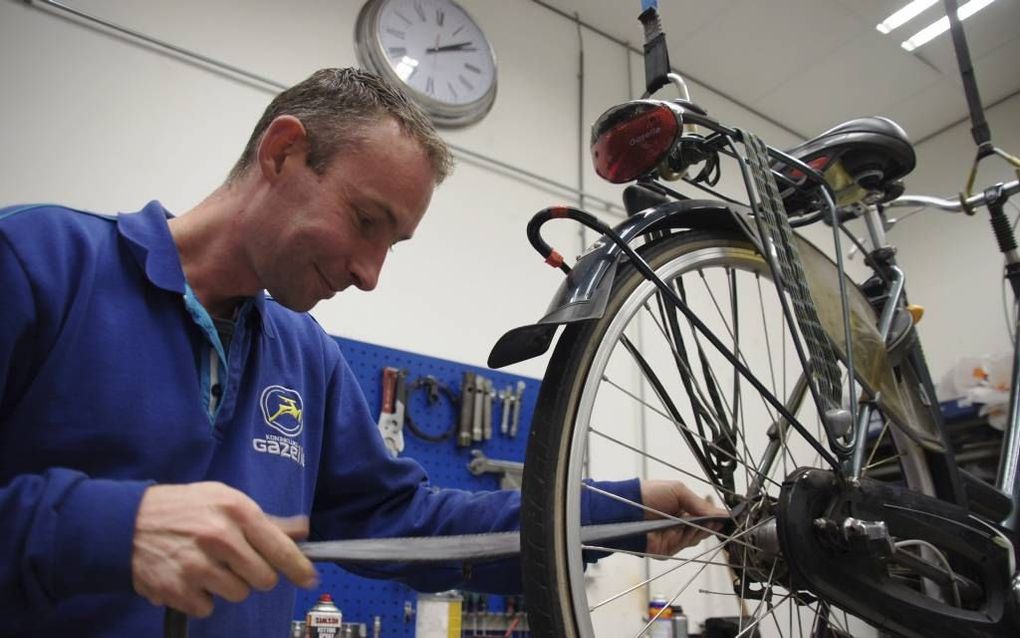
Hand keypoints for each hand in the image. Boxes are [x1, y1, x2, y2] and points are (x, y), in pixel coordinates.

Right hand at [131, 482, 317, 617]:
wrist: (126, 522)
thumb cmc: (183, 508)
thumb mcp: (225, 498)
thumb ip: (265, 519)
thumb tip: (302, 530)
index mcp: (237, 511)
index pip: (280, 547)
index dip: (299, 568)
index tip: (309, 579)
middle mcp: (220, 537)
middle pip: (264, 579)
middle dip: (256, 575)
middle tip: (239, 563)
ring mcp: (197, 565)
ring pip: (238, 594)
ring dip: (229, 586)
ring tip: (210, 567)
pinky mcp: (176, 589)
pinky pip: (208, 608)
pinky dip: (202, 598)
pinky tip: (190, 578)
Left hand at [640, 480, 727, 555]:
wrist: (628, 507)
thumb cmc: (650, 494)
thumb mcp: (678, 492)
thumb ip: (700, 504)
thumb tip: (723, 513)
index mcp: (684, 511)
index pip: (706, 519)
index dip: (715, 519)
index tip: (724, 518)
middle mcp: (680, 526)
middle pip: (703, 531)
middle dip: (707, 525)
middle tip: (708, 520)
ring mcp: (674, 539)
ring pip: (695, 540)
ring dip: (694, 530)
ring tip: (687, 521)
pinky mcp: (666, 551)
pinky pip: (682, 547)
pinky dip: (682, 538)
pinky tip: (677, 530)